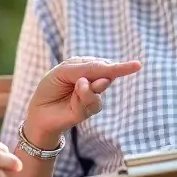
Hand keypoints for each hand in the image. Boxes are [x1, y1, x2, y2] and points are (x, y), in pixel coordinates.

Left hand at [24, 56, 141, 148]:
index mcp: (86, 67)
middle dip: (103, 72)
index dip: (119, 66)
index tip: (137, 65)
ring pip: (100, 86)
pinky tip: (73, 100)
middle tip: (87, 75)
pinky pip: (93, 100)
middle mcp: (92, 80)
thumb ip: (83, 69)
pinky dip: (83, 97)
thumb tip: (104, 78)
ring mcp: (93, 95)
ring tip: (75, 87)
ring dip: (88, 86)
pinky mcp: (90, 109)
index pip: (104, 64)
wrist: (39, 112)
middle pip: (106, 73)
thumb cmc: (49, 88)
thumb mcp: (62, 72)